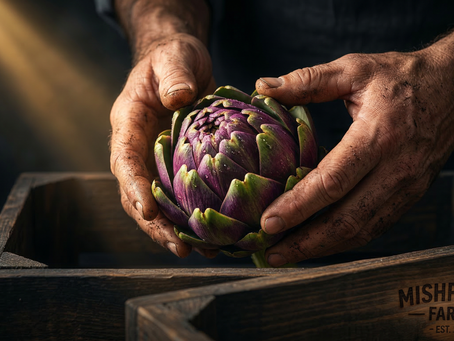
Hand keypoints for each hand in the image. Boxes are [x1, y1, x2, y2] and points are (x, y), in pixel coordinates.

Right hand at [110, 32, 216, 257]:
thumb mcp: (174, 58)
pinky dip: (195, 217)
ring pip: (160, 203)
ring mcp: (158, 161)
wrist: (180, 64)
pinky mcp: (179, 167)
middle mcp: (139, 149)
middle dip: (155, 225)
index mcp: (129, 124)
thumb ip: (174, 76)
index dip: (133, 188)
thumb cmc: (173, 58)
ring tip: (204, 250)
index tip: (148, 213)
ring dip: (177, 230)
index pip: (124, 161)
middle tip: (180, 248)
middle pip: (137, 194)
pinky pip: (182, 197)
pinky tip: (217, 233)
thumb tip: (179, 98)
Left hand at [256, 34, 453, 265]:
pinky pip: (375, 226)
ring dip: (323, 247)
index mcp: (379, 136)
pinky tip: (320, 242)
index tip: (268, 223)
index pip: (332, 182)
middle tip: (270, 253)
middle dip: (306, 242)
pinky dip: (344, 240)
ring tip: (288, 254)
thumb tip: (264, 86)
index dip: (298, 206)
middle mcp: (396, 168)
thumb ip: (308, 81)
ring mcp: (407, 187)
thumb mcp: (354, 70)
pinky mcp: (410, 194)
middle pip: (346, 219)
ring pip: (362, 230)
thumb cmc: (401, 77)